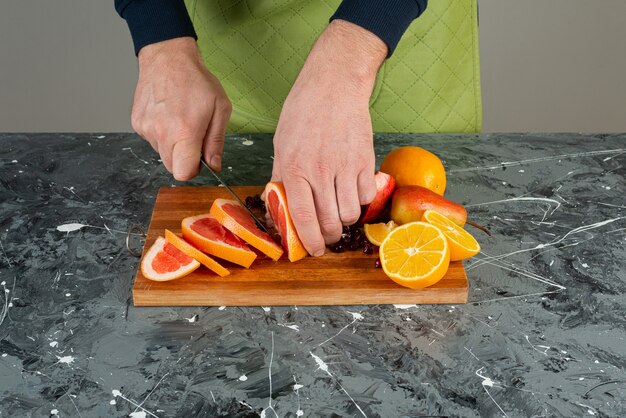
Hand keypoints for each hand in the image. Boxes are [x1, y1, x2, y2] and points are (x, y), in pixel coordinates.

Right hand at [131, 37, 231, 179]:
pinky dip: (162, 134)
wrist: (167, 58)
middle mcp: (161, 133)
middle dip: (185, 159)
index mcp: (184, 132)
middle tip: (193, 137)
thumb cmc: (196, 81)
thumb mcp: (220, 109)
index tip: (200, 159)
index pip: (183, 173)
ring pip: (162, 154)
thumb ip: (216, 141)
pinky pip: (152, 140)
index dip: (194, 170)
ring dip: (173, 145)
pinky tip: (168, 115)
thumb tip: (214, 166)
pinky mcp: (137, 124)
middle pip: (172, 167)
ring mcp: (146, 129)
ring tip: (180, 120)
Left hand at [271, 20, 386, 255]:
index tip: (312, 250)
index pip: (302, 217)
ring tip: (339, 210)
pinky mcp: (366, 161)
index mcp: (295, 168)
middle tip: (327, 237)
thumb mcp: (282, 142)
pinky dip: (360, 200)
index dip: (308, 241)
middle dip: (328, 237)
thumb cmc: (303, 110)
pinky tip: (352, 190)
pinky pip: (366, 196)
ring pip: (350, 214)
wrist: (334, 85)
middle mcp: (320, 172)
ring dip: (344, 219)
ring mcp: (346, 167)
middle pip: (329, 223)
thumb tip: (279, 202)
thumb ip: (282, 175)